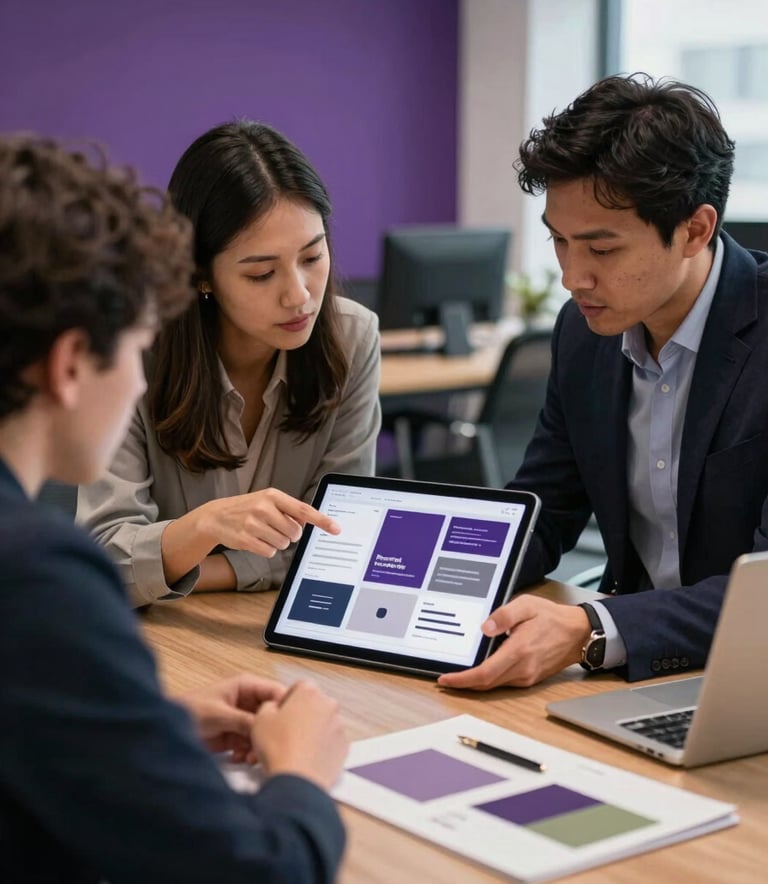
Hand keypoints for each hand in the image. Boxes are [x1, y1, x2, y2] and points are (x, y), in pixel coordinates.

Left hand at [180, 674, 286, 760]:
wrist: (169, 730)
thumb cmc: (190, 709)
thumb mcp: (219, 714)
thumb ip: (244, 720)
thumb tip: (266, 727)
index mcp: (246, 686)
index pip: (274, 691)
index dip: (283, 706)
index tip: (285, 724)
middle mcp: (247, 701)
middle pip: (271, 715)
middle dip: (269, 733)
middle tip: (264, 747)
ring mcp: (242, 719)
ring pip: (262, 733)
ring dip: (257, 747)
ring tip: (248, 758)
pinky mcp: (236, 735)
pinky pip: (251, 744)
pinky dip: (247, 753)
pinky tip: (237, 758)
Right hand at [195, 488, 340, 557]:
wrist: (216, 516)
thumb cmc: (248, 508)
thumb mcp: (267, 501)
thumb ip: (288, 509)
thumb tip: (308, 521)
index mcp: (273, 496)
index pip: (303, 510)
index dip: (322, 520)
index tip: (336, 529)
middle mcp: (263, 508)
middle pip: (295, 532)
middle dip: (289, 534)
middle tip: (275, 527)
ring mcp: (253, 524)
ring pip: (283, 544)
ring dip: (277, 542)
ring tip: (262, 532)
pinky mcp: (245, 539)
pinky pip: (270, 552)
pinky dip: (266, 549)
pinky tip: (255, 540)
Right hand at [250, 680, 347, 790]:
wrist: (296, 780)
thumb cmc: (279, 749)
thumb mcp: (260, 718)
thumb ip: (269, 705)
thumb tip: (273, 707)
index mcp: (309, 692)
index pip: (298, 687)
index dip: (286, 701)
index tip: (279, 714)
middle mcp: (328, 705)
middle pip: (313, 705)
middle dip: (300, 716)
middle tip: (285, 732)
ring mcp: (339, 726)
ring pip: (323, 724)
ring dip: (311, 732)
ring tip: (294, 748)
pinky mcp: (344, 747)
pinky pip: (331, 742)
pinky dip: (321, 747)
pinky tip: (305, 757)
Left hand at [437, 596, 591, 689]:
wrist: (578, 633)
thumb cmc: (552, 618)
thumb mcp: (527, 605)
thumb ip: (504, 615)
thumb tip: (485, 628)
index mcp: (519, 651)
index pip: (485, 673)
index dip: (463, 680)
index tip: (446, 679)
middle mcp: (523, 669)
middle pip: (486, 684)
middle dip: (463, 683)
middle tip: (445, 678)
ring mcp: (527, 676)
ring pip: (495, 685)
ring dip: (475, 682)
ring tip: (458, 674)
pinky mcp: (530, 678)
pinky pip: (504, 682)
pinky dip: (489, 679)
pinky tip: (481, 669)